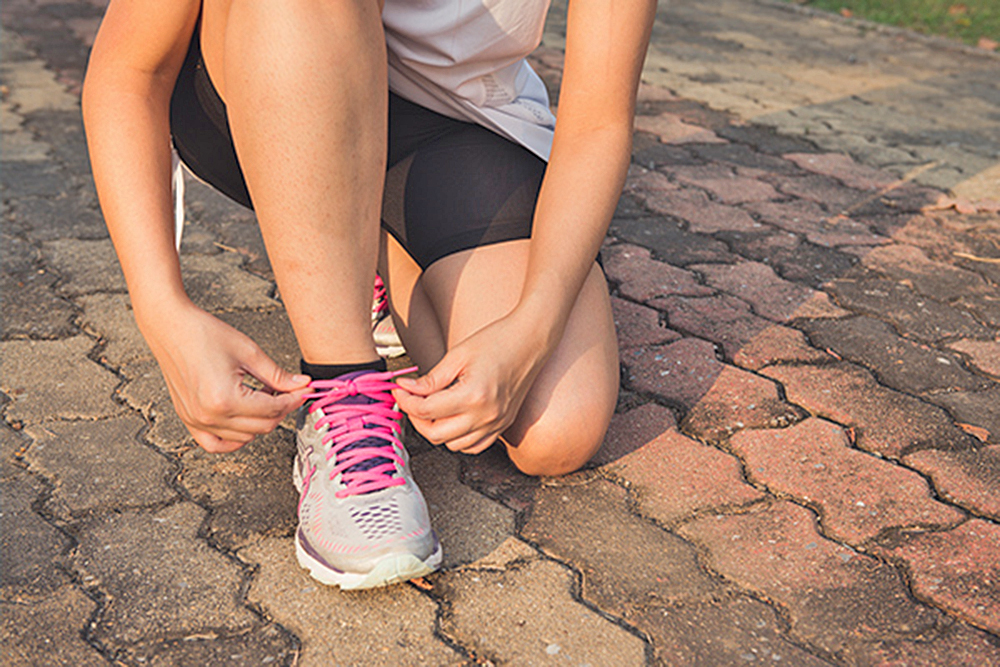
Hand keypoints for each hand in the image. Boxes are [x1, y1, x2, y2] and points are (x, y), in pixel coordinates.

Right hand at [141, 301, 311, 452]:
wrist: (170, 327)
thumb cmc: (204, 334)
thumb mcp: (249, 352)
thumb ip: (278, 375)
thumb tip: (302, 385)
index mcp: (225, 399)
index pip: (273, 409)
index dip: (294, 399)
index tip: (304, 390)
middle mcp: (209, 416)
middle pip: (262, 426)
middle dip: (281, 409)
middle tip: (287, 390)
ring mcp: (196, 421)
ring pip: (245, 437)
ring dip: (260, 420)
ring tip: (262, 395)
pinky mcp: (188, 420)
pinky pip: (216, 444)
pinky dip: (235, 438)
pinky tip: (245, 420)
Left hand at [393, 314, 551, 453]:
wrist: (531, 340)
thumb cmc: (497, 340)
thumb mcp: (458, 355)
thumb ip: (431, 378)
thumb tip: (407, 388)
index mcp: (473, 396)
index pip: (426, 410)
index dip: (406, 400)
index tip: (399, 389)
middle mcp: (486, 416)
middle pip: (436, 434)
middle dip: (416, 418)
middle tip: (410, 399)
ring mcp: (497, 424)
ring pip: (453, 445)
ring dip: (436, 430)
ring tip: (430, 408)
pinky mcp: (503, 425)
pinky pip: (474, 446)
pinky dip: (457, 438)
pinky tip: (451, 420)